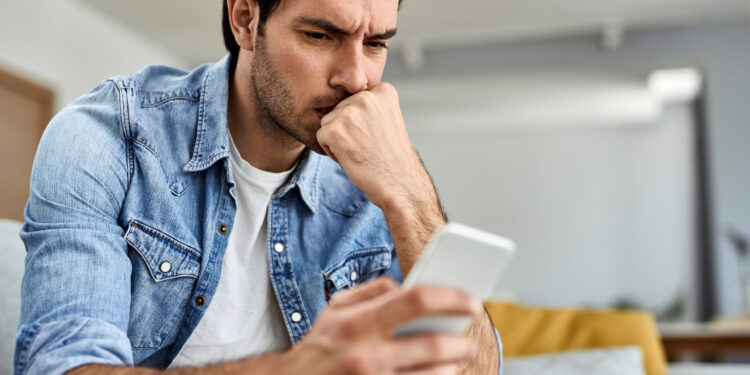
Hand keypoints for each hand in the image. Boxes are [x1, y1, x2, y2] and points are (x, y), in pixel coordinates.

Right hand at [281, 277, 482, 374]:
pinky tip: (438, 374)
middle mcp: (367, 355)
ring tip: (455, 359)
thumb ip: (372, 291)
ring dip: (451, 366)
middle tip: (469, 339)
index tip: (471, 301)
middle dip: (460, 342)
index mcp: (358, 322)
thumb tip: (407, 286)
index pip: (416, 300)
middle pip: (432, 344)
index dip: (450, 297)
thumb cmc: (321, 345)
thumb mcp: (336, 309)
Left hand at [316, 83, 433, 210]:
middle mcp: (366, 96)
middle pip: (339, 108)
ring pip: (328, 122)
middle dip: (347, 129)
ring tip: (360, 151)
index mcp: (382, 90)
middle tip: (367, 145)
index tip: (374, 135)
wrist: (400, 183)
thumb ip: (368, 107)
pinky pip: (321, 136)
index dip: (359, 121)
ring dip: (338, 139)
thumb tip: (337, 102)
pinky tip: (351, 157)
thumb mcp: (387, 119)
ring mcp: (350, 112)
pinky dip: (331, 150)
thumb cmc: (393, 157)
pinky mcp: (335, 130)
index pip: (354, 99)